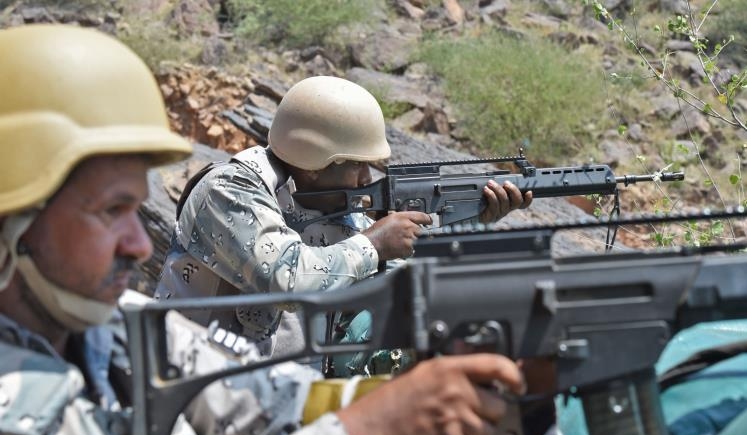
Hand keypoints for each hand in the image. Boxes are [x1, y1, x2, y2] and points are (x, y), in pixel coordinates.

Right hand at [337, 354, 525, 434]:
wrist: (372, 428)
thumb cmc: (392, 402)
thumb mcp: (422, 373)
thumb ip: (453, 370)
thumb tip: (482, 370)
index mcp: (448, 370)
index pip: (497, 366)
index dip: (515, 376)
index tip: (518, 384)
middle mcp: (457, 394)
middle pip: (500, 405)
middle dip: (490, 411)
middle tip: (470, 411)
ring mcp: (457, 422)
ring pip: (491, 430)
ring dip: (481, 431)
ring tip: (457, 426)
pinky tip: (451, 432)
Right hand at [362, 211, 431, 259]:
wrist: (371, 244)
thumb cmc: (377, 233)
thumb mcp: (390, 219)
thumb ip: (403, 219)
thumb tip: (412, 222)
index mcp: (403, 217)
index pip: (422, 216)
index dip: (427, 219)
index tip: (429, 222)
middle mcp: (407, 226)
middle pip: (422, 230)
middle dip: (418, 234)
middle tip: (408, 237)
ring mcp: (409, 237)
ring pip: (419, 240)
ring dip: (414, 242)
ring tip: (402, 243)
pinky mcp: (408, 248)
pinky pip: (414, 249)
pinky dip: (409, 251)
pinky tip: (400, 248)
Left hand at [479, 180, 532, 222]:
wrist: (466, 215)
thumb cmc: (477, 202)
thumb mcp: (488, 193)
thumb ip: (496, 188)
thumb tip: (500, 178)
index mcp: (507, 205)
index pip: (522, 204)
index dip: (528, 199)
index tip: (529, 191)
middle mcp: (505, 210)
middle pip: (517, 202)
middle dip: (513, 190)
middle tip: (506, 183)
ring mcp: (498, 214)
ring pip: (505, 201)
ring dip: (498, 189)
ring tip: (490, 183)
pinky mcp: (490, 216)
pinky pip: (494, 205)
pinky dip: (491, 195)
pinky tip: (486, 190)